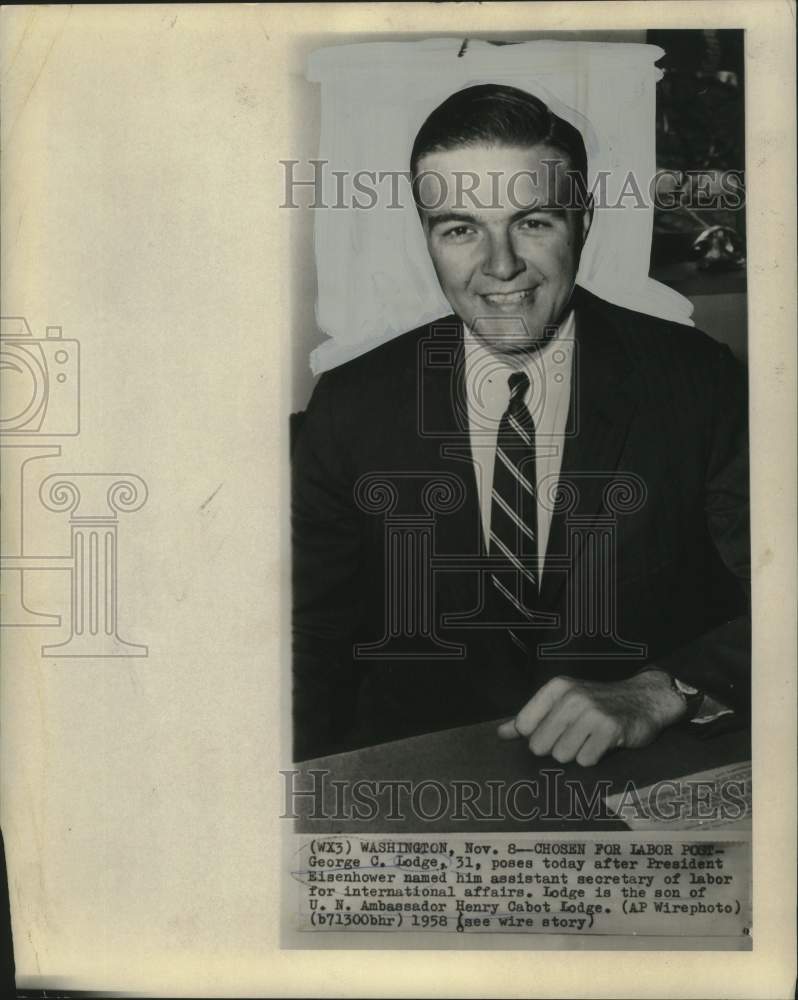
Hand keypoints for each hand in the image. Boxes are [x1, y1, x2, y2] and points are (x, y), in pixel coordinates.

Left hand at [497, 670, 687, 766]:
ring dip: (576, 753)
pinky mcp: (610, 729)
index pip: (524, 727)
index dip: (537, 735)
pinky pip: (585, 760)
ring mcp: (591, 712)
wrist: (644, 699)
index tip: (554, 729)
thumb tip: (500, 733)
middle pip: (540, 746)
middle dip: (556, 747)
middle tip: (576, 736)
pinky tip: (603, 743)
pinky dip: (593, 757)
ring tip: (590, 738)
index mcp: (556, 688)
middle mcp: (571, 696)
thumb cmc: (598, 704)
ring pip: (562, 755)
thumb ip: (529, 718)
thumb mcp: (562, 702)